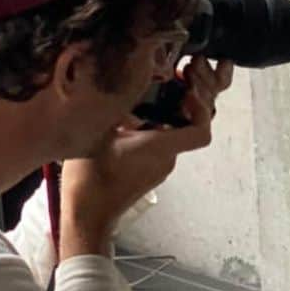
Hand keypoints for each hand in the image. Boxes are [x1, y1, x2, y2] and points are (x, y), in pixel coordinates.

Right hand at [59, 59, 234, 256]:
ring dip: (172, 109)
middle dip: (189, 98)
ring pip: (177, 132)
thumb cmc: (90, 180)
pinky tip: (139, 111)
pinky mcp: (151, 170)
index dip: (201, 107)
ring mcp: (161, 166)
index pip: (201, 131)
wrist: (87, 215)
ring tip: (158, 87)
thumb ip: (114, 107)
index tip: (186, 88)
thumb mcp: (96, 135)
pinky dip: (159, 123)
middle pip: (193, 126)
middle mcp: (168, 159)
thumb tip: (122, 81)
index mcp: (161, 149)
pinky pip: (163, 142)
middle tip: (177, 75)